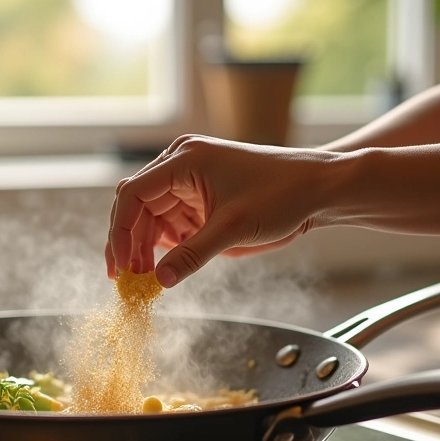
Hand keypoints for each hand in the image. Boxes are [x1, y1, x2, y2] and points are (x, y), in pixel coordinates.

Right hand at [106, 135, 330, 286]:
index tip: (120, 266)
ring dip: (144, 248)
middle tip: (125, 280)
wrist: (319, 189)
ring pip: (149, 217)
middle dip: (128, 242)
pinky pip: (170, 223)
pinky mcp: (199, 198)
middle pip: (135, 206)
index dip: (121, 232)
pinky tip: (162, 268)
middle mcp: (180, 165)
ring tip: (144, 280)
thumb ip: (192, 255)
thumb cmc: (282, 195)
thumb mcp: (234, 228)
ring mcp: (189, 182)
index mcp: (183, 159)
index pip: (132, 194)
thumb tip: (158, 281)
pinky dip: (163, 246)